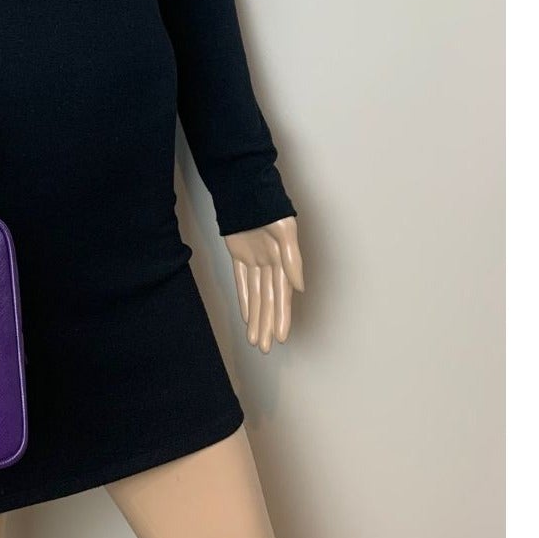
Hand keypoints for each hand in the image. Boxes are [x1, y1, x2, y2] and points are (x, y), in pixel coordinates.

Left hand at [224, 216, 302, 352]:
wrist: (246, 189)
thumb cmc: (270, 207)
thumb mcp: (285, 231)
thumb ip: (292, 259)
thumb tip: (299, 287)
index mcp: (284, 260)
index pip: (282, 295)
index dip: (281, 316)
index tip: (281, 337)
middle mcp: (271, 263)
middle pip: (269, 300)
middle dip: (267, 324)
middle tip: (264, 348)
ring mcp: (255, 259)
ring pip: (255, 295)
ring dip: (256, 318)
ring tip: (255, 340)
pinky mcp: (239, 254)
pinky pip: (241, 281)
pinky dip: (244, 299)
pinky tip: (247, 317)